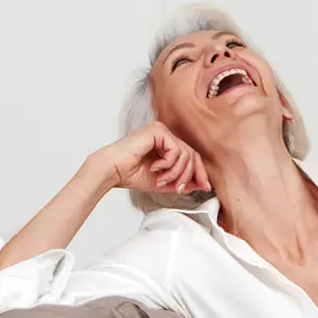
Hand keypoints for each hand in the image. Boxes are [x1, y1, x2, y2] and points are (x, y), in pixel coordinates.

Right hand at [93, 121, 210, 194]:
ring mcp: (162, 131)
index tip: (204, 186)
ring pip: (186, 154)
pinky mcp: (158, 130)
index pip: (191, 156)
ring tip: (161, 179)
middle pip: (192, 154)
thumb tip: (201, 184)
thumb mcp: (163, 182)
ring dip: (176, 172)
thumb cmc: (130, 173)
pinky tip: (155, 168)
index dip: (199, 172)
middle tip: (178, 187)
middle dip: (189, 175)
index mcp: (166, 145)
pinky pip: (175, 150)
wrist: (113, 171)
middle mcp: (165, 135)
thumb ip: (181, 181)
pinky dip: (168, 164)